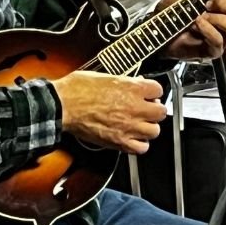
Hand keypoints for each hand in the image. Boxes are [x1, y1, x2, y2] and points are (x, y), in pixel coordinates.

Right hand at [51, 72, 167, 154]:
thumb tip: (133, 83)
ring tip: (139, 124)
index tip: (148, 94)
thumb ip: (124, 82)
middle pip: (161, 113)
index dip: (153, 92)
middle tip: (146, 109)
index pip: (159, 90)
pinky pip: (141, 148)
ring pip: (154, 131)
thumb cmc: (77, 89)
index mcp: (132, 88)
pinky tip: (132, 137)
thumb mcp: (105, 76)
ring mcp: (129, 126)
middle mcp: (135, 108)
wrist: (64, 105)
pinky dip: (139, 144)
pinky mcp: (119, 142)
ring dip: (148, 127)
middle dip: (154, 110)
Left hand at [163, 0, 225, 60]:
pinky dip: (206, 29)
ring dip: (218, 18)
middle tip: (207, 3)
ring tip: (201, 16)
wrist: (157, 27)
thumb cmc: (173, 10)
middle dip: (225, 3)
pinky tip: (196, 24)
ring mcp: (222, 36)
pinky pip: (219, 40)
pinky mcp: (213, 50)